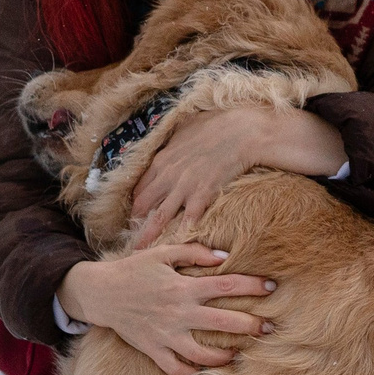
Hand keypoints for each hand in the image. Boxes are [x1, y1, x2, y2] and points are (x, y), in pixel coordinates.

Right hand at [58, 247, 277, 374]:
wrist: (101, 292)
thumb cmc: (135, 269)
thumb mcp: (162, 253)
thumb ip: (194, 252)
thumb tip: (224, 256)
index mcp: (183, 287)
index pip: (226, 286)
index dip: (252, 286)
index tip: (272, 287)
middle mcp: (178, 313)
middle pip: (223, 322)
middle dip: (251, 326)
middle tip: (270, 328)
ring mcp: (166, 335)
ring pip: (202, 354)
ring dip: (225, 356)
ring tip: (240, 354)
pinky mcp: (154, 350)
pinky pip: (176, 369)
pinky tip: (208, 372)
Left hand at [130, 106, 345, 238]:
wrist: (243, 131)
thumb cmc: (217, 124)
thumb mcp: (186, 126)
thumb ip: (173, 139)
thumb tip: (169, 140)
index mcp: (162, 158)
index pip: (140, 185)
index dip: (136, 200)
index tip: (135, 212)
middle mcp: (168, 175)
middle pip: (144, 204)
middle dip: (136, 221)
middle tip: (130, 235)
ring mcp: (184, 187)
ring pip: (159, 217)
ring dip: (148, 235)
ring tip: (139, 250)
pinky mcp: (202, 195)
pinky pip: (187, 220)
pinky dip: (181, 233)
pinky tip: (175, 246)